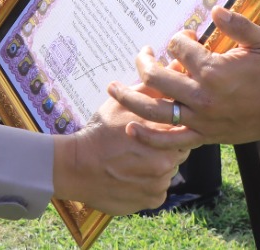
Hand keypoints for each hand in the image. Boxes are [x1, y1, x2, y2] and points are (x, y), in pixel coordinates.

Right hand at [51, 95, 191, 215]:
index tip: (155, 128)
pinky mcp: (151, 200)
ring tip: (133, 160)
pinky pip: (158, 191)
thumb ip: (150, 86)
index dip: (170, 127)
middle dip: (165, 146)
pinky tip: (131, 175)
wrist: (76, 166)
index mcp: (165, 135)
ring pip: (168, 172)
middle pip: (178, 151)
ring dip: (157, 166)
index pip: (183, 129)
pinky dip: (148, 184)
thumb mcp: (122, 103)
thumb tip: (166, 60)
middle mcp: (168, 161)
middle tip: (141, 144)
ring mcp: (160, 183)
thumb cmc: (100, 132)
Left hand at [107, 6, 259, 146]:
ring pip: (156, 109)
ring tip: (112, 88)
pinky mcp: (201, 136)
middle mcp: (201, 96)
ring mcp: (199, 118)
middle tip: (142, 54)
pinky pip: (170, 140)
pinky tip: (129, 129)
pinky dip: (148, 137)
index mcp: (213, 70)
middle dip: (145, 62)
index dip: (177, 40)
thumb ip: (239, 24)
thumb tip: (215, 10)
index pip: (178, 48)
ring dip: (130, 98)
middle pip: (158, 77)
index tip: (184, 40)